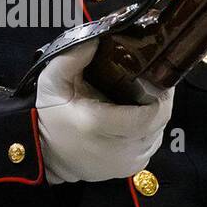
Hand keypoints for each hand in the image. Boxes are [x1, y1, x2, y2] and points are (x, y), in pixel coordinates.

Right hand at [35, 39, 173, 184]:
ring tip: (142, 98)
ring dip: (154, 115)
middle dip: (159, 100)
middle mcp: (118, 149)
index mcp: (100, 125)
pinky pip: (150, 145)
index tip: (156, 74)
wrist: (44, 154)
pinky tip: (135, 118)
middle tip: (151, 80)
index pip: (152, 114)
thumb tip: (100, 36)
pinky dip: (148, 130)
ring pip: (158, 133)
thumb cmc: (50, 114)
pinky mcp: (129, 169)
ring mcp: (126, 163)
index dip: (162, 94)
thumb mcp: (53, 80)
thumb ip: (74, 55)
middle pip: (159, 122)